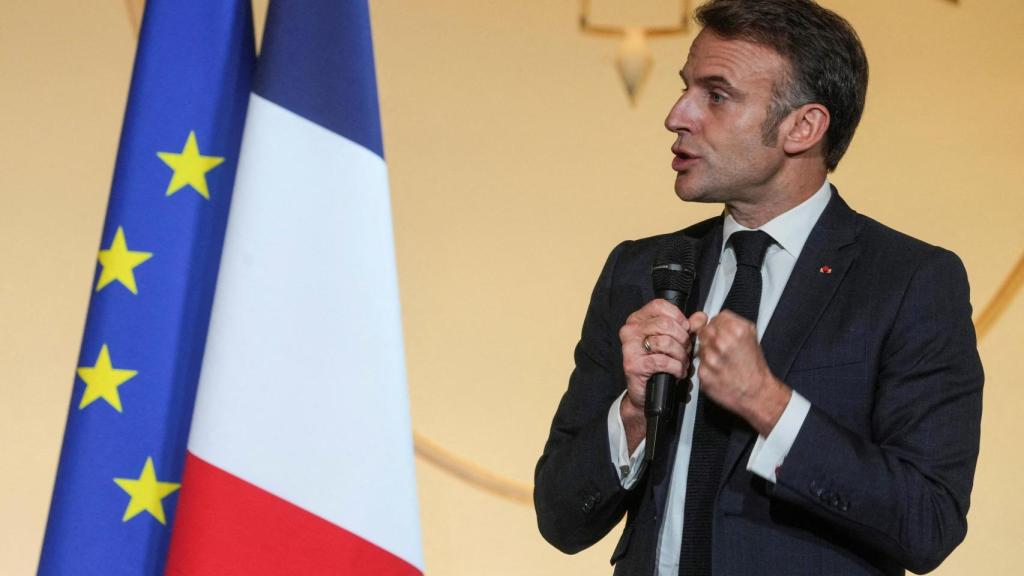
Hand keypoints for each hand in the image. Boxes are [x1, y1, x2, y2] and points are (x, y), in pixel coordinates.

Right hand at [618, 299, 695, 450]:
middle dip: (683, 339)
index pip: (659, 306)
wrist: (644, 392)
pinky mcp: (633, 364)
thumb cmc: (657, 365)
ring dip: (680, 356)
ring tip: (682, 363)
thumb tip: (700, 317)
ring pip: (666, 342)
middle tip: (686, 350)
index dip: (678, 317)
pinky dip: (676, 368)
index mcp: (637, 320)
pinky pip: (663, 361)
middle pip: (665, 324)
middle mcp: (630, 330)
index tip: (685, 329)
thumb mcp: (674, 341)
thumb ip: (687, 328)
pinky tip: (677, 372)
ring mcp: (629, 347)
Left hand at [694, 310, 790, 435]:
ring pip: (700, 347)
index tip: (722, 332)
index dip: (718, 326)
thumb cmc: (754, 367)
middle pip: (704, 331)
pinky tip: (718, 371)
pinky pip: (698, 364)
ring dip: (707, 352)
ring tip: (721, 361)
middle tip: (721, 348)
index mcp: (736, 330)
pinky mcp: (703, 374)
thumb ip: (733, 322)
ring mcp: (711, 359)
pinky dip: (706, 367)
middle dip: (711, 338)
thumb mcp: (752, 336)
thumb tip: (718, 318)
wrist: (757, 393)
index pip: (715, 318)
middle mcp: (722, 343)